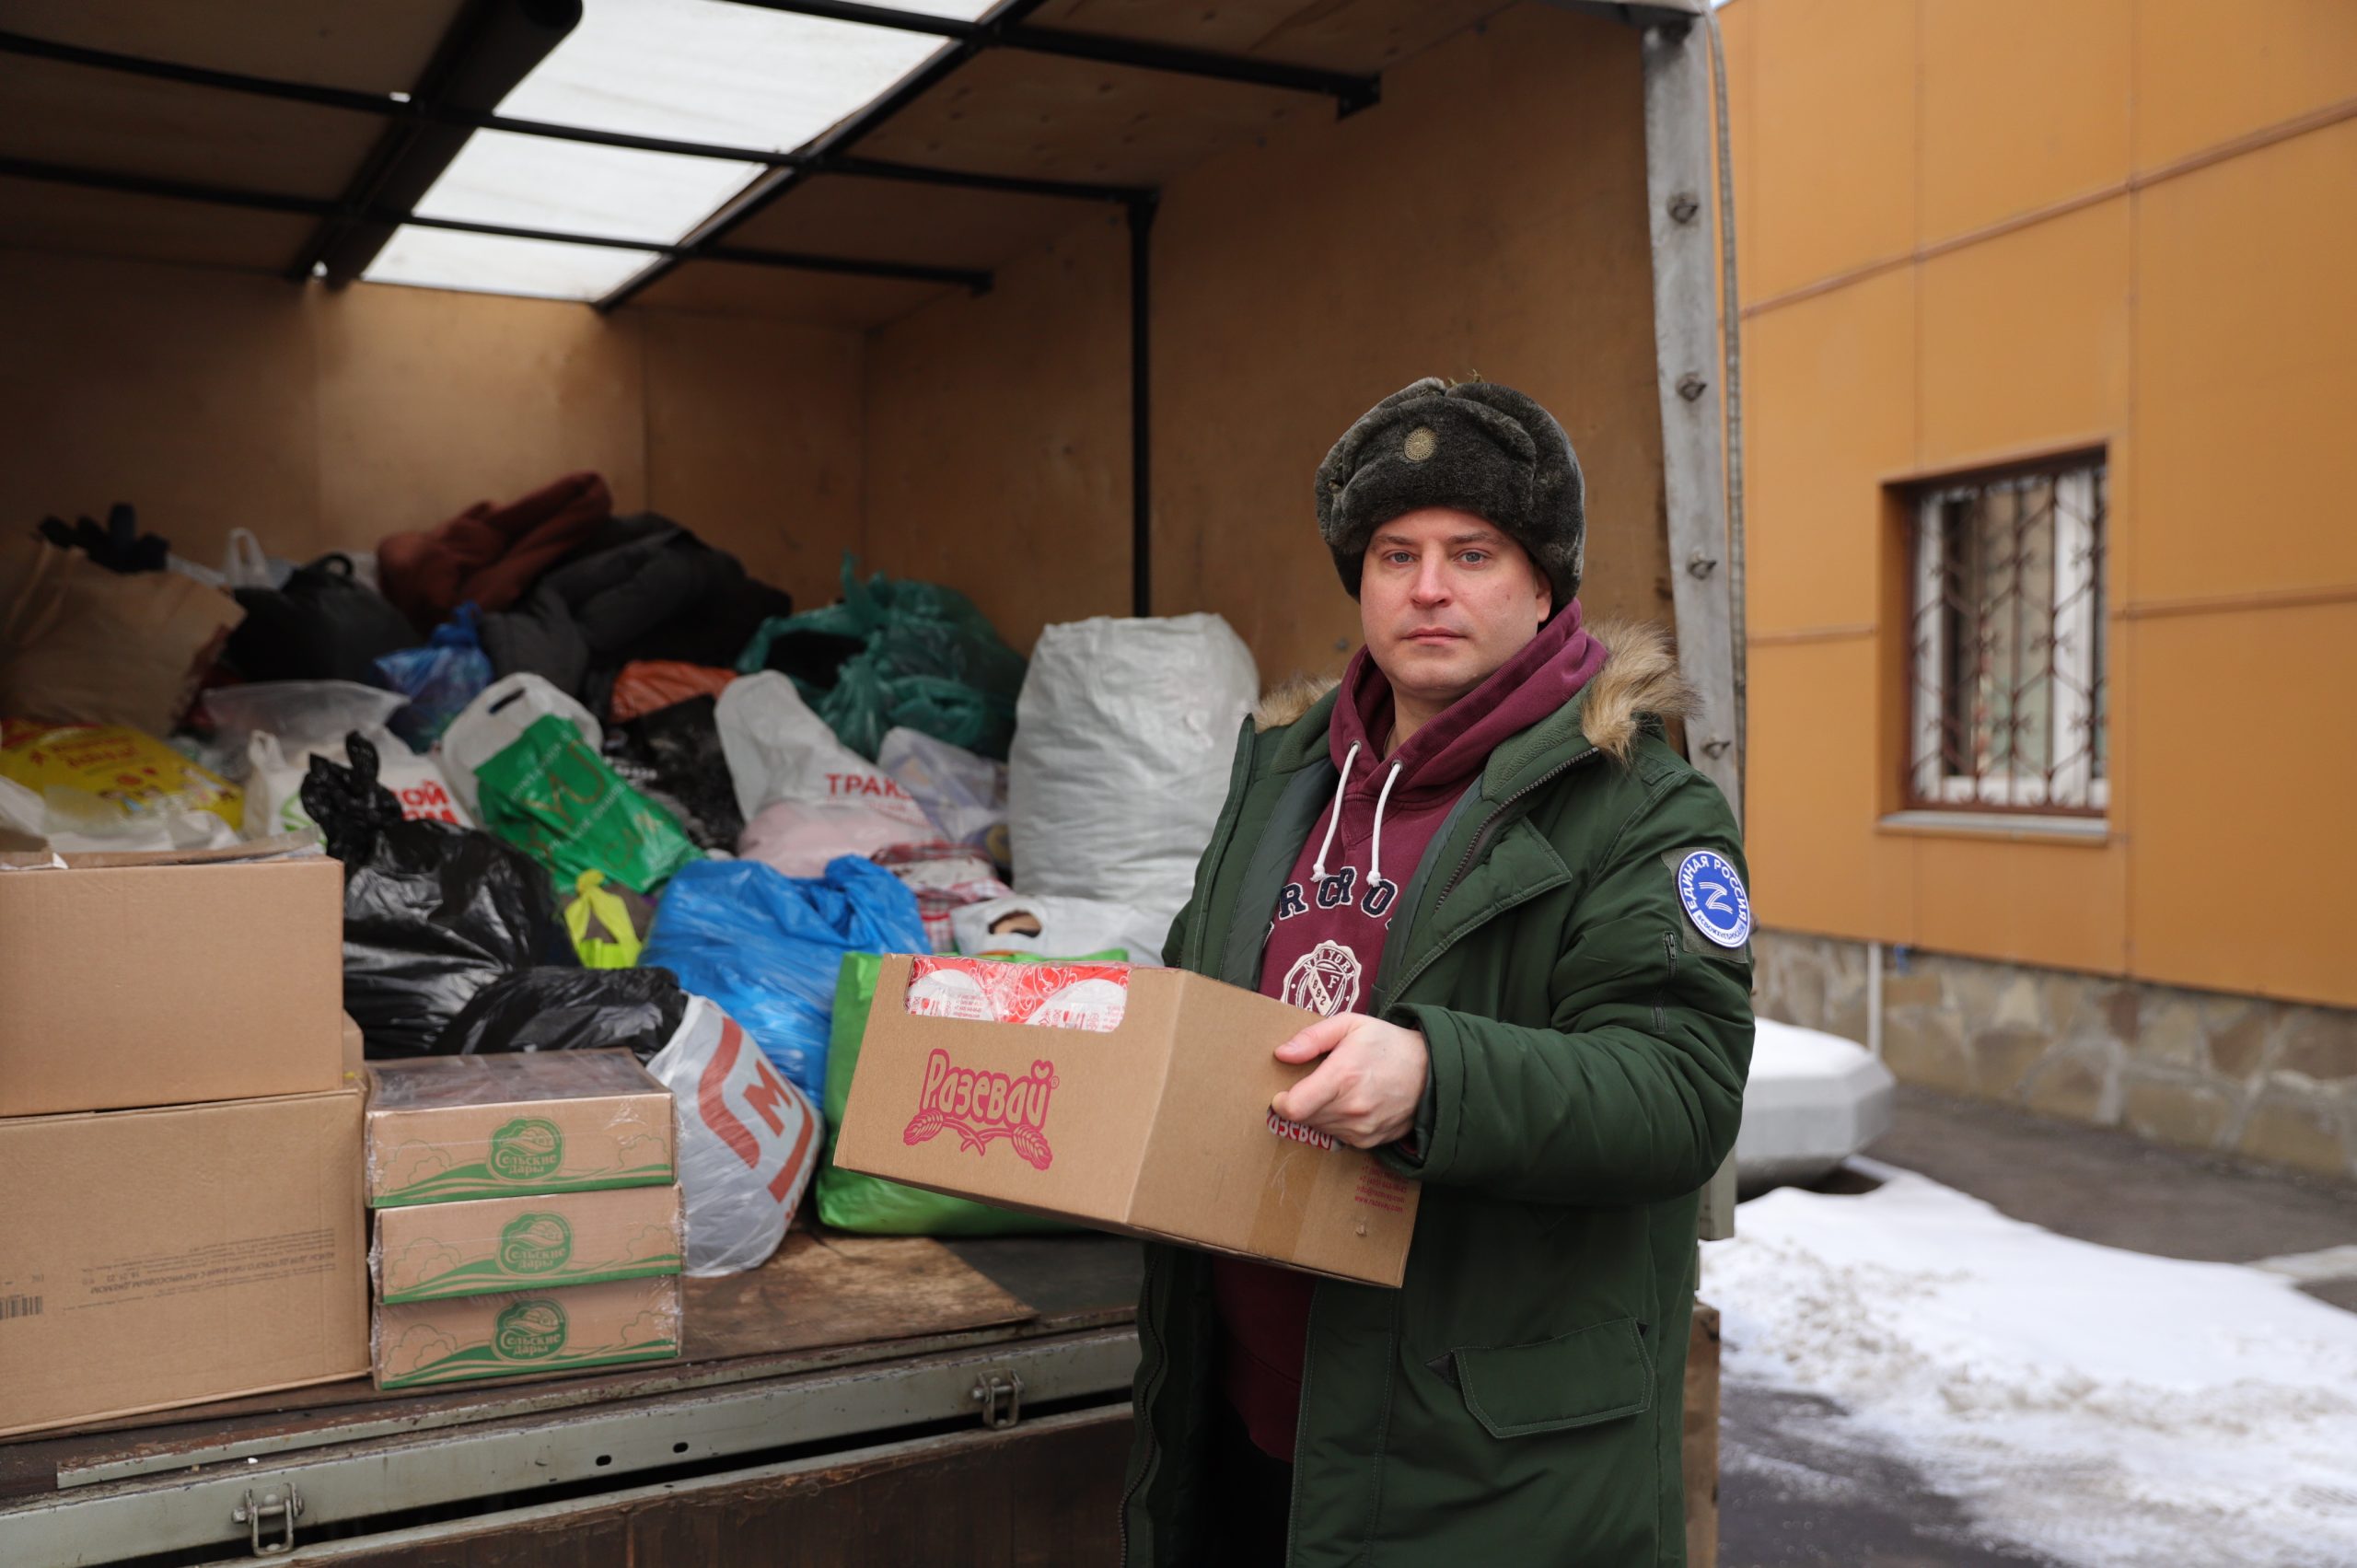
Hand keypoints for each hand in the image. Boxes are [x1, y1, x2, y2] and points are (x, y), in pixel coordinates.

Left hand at [1268, 1013, 1428, 1149]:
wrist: (1431, 1071)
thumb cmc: (1388, 1043)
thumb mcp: (1350, 1025)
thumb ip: (1312, 1038)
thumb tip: (1281, 1054)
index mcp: (1343, 1077)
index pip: (1294, 1108)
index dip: (1281, 1102)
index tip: (1283, 1092)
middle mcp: (1352, 1108)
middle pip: (1303, 1119)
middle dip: (1301, 1103)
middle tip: (1314, 1084)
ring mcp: (1362, 1128)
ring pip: (1319, 1128)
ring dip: (1318, 1113)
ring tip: (1336, 1091)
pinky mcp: (1370, 1141)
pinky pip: (1338, 1136)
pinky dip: (1337, 1123)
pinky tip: (1350, 1103)